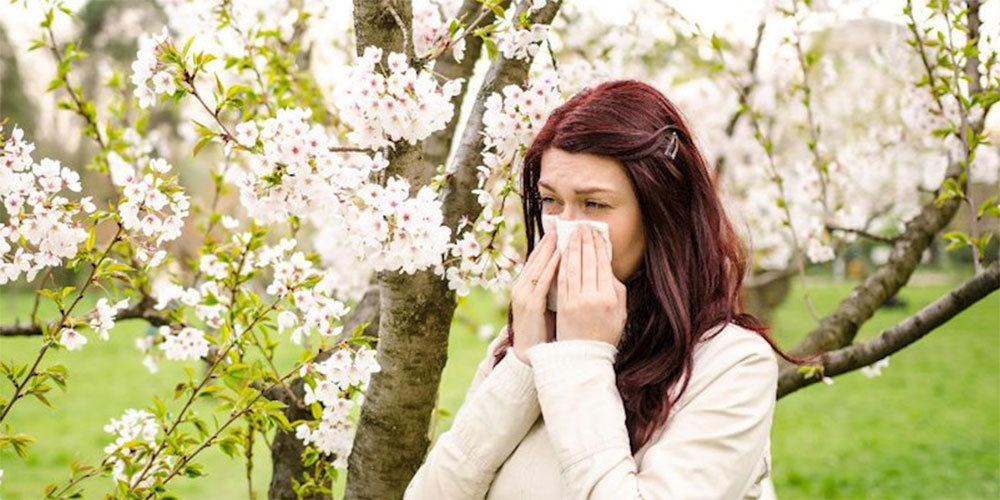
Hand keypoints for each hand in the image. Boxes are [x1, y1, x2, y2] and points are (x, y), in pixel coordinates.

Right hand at [510, 230, 559, 365]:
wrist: (530, 354)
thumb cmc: (543, 330)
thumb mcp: (547, 304)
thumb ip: (554, 288)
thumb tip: (568, 271)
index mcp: (526, 286)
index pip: (537, 259)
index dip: (547, 243)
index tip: (559, 229)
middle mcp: (522, 287)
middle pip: (536, 258)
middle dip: (548, 240)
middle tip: (560, 223)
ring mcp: (524, 295)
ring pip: (538, 266)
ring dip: (549, 248)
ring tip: (561, 233)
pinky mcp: (530, 305)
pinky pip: (542, 282)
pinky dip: (550, 267)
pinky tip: (559, 255)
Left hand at [556, 225, 626, 346]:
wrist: (584, 356)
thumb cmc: (605, 334)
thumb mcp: (620, 312)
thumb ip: (617, 289)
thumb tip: (607, 267)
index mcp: (610, 298)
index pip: (603, 264)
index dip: (598, 246)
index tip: (596, 232)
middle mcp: (593, 297)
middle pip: (588, 262)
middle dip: (585, 241)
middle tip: (583, 226)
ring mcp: (576, 301)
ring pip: (573, 267)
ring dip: (572, 247)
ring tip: (572, 233)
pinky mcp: (563, 304)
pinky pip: (562, 278)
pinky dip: (562, 262)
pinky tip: (562, 251)